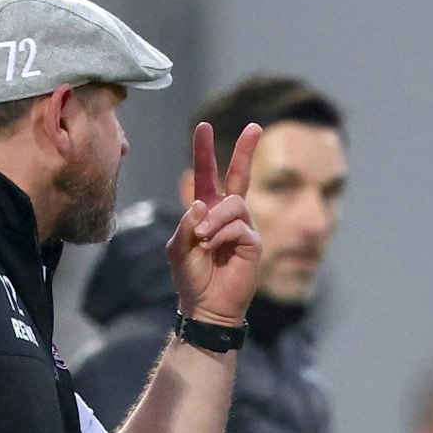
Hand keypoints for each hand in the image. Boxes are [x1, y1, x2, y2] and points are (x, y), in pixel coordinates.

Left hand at [168, 122, 262, 326]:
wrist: (206, 305)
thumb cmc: (190, 277)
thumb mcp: (178, 247)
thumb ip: (186, 223)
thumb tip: (204, 204)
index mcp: (206, 211)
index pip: (207, 176)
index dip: (205, 152)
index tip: (203, 126)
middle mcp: (227, 214)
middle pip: (239, 176)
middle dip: (245, 151)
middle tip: (254, 127)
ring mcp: (243, 227)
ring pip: (233, 204)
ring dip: (214, 220)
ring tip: (204, 240)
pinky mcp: (253, 242)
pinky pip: (239, 225)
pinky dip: (221, 234)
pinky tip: (214, 248)